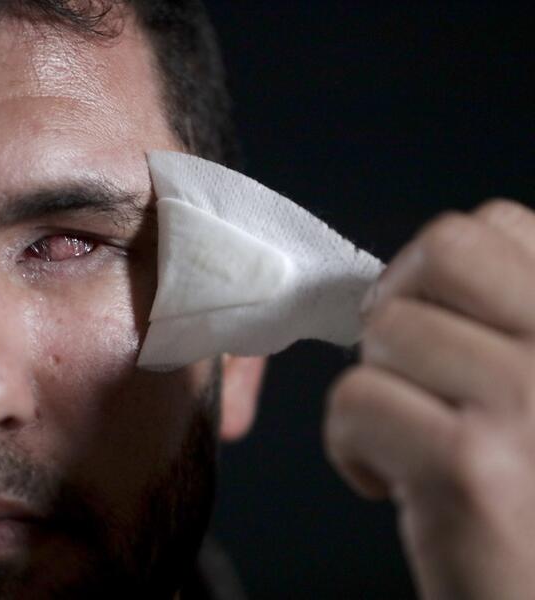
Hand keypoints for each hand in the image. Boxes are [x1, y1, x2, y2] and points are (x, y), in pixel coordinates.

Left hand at [325, 199, 534, 599]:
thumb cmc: (529, 500)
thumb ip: (508, 322)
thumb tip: (425, 268)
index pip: (495, 226)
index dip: (437, 273)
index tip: (437, 326)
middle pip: (442, 249)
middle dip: (401, 305)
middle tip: (406, 367)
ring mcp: (529, 400)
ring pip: (388, 329)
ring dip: (377, 385)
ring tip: (409, 436)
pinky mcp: (470, 466)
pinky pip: (356, 398)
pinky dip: (350, 442)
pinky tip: (389, 479)